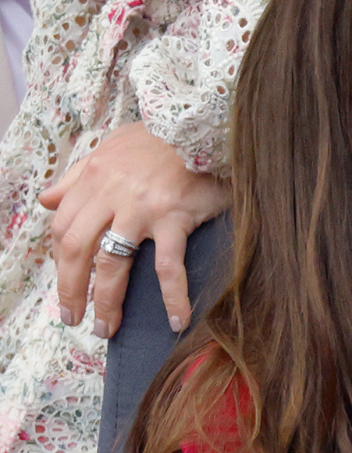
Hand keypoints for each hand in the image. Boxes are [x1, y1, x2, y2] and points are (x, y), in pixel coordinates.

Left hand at [39, 122, 229, 337]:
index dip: (62, 264)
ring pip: (113, 263)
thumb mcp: (111, 149)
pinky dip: (172, 296)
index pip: (64, 229)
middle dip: (72, 290)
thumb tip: (47, 200)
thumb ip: (77, 177)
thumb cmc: (161, 139)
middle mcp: (110, 195)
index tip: (68, 287)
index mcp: (93, 179)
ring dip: (107, 301)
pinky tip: (178, 320)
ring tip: (107, 328)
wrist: (203, 124)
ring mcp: (141, 208)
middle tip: (75, 318)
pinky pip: (168, 266)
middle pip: (78, 250)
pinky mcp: (174, 218)